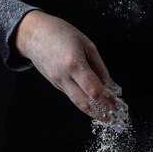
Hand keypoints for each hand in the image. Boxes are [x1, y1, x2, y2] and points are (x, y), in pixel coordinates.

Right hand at [15, 10, 125, 124]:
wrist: (34, 34)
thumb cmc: (62, 33)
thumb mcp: (87, 44)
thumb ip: (100, 67)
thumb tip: (111, 86)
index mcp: (73, 63)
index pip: (93, 89)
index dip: (107, 100)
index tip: (118, 105)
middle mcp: (64, 77)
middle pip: (85, 103)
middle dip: (102, 113)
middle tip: (115, 118)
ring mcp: (58, 83)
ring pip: (78, 103)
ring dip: (94, 113)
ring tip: (107, 118)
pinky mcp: (56, 85)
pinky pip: (73, 97)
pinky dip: (86, 104)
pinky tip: (95, 105)